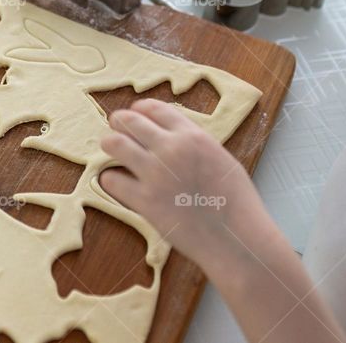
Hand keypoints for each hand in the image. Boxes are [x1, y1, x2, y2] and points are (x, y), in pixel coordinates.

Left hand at [99, 100, 270, 272]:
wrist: (236, 238)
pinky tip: (117, 182)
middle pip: (129, 121)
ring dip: (109, 144)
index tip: (134, 114)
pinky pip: (110, 179)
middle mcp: (171, 149)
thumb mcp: (220, 157)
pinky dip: (110, 178)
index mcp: (192, 136)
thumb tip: (170, 135)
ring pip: (114, 144)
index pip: (154, 108)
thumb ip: (193, 143)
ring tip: (110, 149)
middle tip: (116, 129)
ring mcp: (155, 174)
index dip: (139, 109)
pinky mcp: (144, 201)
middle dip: (118, 122)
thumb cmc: (235, 201)